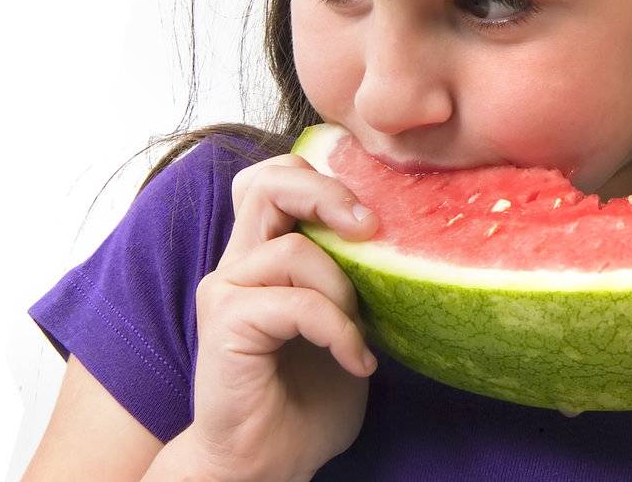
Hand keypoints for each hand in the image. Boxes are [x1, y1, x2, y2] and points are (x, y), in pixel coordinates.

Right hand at [168, 153, 380, 481]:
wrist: (264, 464)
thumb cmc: (306, 400)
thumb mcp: (347, 325)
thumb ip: (356, 279)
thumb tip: (406, 238)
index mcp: (263, 254)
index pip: (276, 178)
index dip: (321, 178)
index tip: (373, 213)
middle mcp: (238, 262)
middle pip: (267, 182)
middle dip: (327, 193)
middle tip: (369, 228)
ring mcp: (226, 290)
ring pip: (292, 248)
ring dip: (341, 288)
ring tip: (358, 334)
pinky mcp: (225, 323)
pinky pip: (295, 303)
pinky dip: (336, 329)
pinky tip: (355, 362)